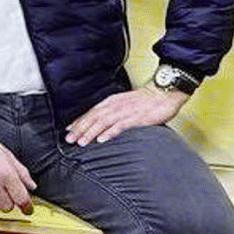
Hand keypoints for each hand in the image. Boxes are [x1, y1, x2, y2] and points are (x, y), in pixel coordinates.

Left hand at [65, 84, 186, 146]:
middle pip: (93, 118)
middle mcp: (115, 105)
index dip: (78, 121)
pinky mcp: (136, 117)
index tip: (68, 130)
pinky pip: (120, 125)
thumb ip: (114, 112)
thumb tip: (102, 122)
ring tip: (81, 142)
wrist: (164, 91)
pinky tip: (101, 139)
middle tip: (68, 139)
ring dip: (90, 132)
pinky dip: (109, 132)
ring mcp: (125, 111)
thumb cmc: (146, 100)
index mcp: (112, 102)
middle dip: (79, 129)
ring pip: (102, 122)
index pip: (91, 112)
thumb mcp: (125, 104)